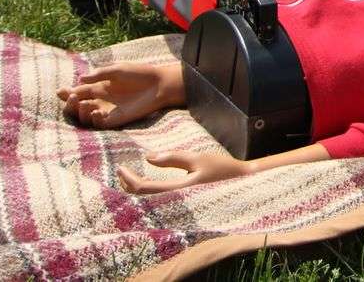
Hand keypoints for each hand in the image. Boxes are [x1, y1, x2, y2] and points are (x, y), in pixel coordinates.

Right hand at [57, 63, 180, 128]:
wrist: (159, 84)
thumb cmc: (140, 74)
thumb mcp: (117, 70)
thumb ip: (99, 75)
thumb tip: (80, 79)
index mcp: (100, 87)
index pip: (79, 91)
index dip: (68, 93)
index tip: (60, 91)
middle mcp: (101, 100)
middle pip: (79, 107)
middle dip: (71, 104)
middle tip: (72, 98)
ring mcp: (108, 111)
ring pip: (86, 117)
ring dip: (82, 112)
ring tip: (86, 104)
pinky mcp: (117, 120)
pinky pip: (100, 124)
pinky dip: (96, 120)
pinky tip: (98, 112)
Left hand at [118, 150, 248, 193]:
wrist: (243, 185)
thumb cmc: (222, 169)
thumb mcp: (198, 159)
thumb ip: (173, 158)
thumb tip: (148, 157)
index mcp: (178, 191)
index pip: (144, 188)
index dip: (129, 178)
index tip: (120, 167)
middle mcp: (176, 203)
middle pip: (142, 200)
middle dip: (128, 186)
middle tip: (121, 171)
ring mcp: (179, 206)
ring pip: (149, 203)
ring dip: (137, 191)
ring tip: (130, 177)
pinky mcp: (183, 205)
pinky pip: (158, 201)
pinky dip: (148, 193)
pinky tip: (148, 184)